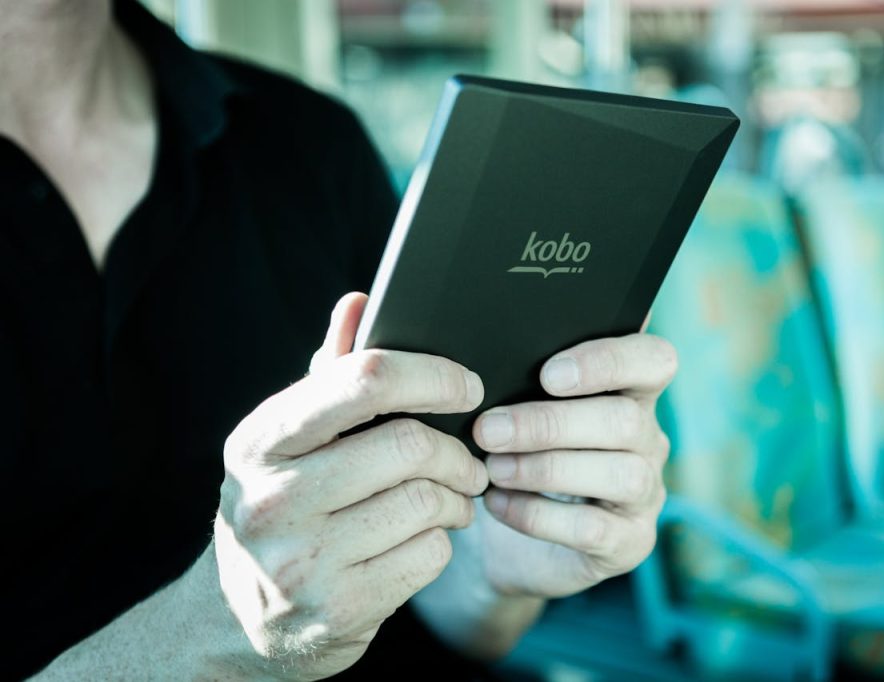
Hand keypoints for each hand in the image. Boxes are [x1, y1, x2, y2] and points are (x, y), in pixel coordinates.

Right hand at [213, 293, 487, 679]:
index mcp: (260, 440)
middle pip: (409, 445)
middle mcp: (272, 499)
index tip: (466, 386)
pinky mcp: (340, 610)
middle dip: (457, 452)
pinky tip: (425, 539)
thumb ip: (331, 373)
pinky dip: (442, 542)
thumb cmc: (287, 506)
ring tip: (451, 501)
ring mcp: (302, 561)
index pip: (362, 380)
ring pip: (427, 501)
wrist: (251, 617)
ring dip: (457, 499)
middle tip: (469, 462)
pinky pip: (429, 554)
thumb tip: (360, 302)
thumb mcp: (292, 441)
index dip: (431, 376)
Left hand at [471, 334, 674, 597]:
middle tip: (488, 431)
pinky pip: (593, 529)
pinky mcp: (630, 543)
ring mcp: (646, 494)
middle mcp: (650, 440)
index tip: (548, 375)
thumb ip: (523, 387)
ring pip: (620, 474)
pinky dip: (537, 514)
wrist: (511, 539)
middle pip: (625, 421)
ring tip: (493, 469)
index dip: (608, 361)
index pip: (653, 360)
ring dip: (546, 469)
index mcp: (631, 392)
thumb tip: (484, 373)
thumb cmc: (520, 454)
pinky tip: (497, 503)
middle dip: (550, 424)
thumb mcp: (524, 413)